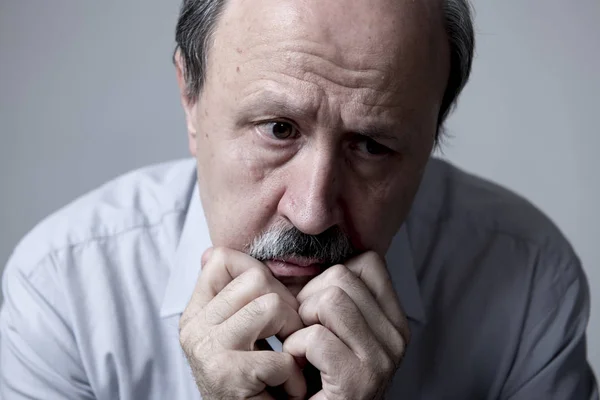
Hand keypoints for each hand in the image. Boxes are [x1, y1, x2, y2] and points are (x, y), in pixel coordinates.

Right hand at [179, 247, 306, 399]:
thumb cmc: (248, 380)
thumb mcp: (235, 334)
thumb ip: (228, 295)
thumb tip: (211, 252)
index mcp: (195, 313)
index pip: (223, 258)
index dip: (258, 272)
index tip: (272, 302)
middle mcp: (193, 328)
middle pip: (256, 280)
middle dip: (286, 305)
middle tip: (289, 336)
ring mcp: (207, 350)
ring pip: (270, 306)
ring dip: (293, 336)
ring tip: (291, 358)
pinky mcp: (227, 376)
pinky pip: (281, 354)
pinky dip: (294, 376)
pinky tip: (288, 390)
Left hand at [283, 251, 409, 399]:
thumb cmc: (320, 377)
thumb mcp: (338, 331)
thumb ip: (334, 297)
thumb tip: (305, 259)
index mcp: (393, 320)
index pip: (367, 261)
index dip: (330, 276)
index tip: (317, 306)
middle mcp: (395, 337)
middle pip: (341, 276)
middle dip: (309, 299)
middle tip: (305, 332)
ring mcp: (381, 359)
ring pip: (329, 300)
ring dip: (301, 323)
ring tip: (302, 348)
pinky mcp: (358, 380)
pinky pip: (315, 337)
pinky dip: (296, 349)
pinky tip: (300, 367)